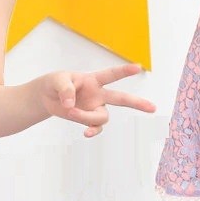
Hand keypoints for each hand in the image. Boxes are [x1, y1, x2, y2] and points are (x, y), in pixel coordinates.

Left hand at [41, 63, 155, 137]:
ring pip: (102, 116)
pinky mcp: (88, 119)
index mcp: (93, 80)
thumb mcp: (57, 80)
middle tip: (153, 108)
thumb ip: (65, 89)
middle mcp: (98, 94)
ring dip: (86, 117)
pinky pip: (96, 127)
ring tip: (69, 111)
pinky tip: (86, 133)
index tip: (138, 67)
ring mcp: (95, 107)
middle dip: (137, 103)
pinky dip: (92, 130)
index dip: (124, 71)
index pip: (111, 74)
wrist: (47, 97)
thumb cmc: (55, 83)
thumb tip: (71, 105)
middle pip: (121, 98)